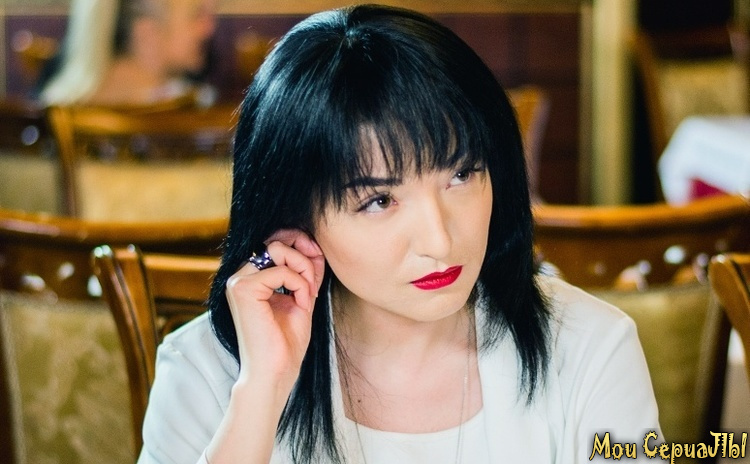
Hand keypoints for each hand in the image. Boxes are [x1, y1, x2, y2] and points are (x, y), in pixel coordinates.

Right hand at [225, 229, 324, 388]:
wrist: (275, 373)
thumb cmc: (286, 343)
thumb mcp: (301, 297)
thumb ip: (304, 272)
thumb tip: (312, 244)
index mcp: (250, 279)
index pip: (275, 244)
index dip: (300, 245)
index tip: (317, 260)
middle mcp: (239, 277)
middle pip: (277, 242)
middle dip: (304, 256)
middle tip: (314, 283)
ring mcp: (238, 282)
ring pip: (278, 251)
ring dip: (303, 270)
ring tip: (309, 295)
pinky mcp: (243, 290)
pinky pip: (282, 272)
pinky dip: (299, 285)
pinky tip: (301, 304)